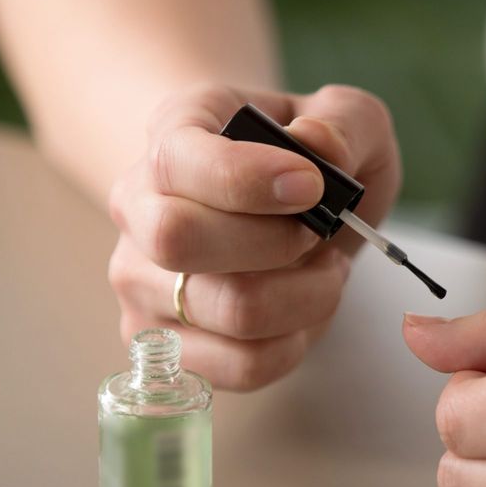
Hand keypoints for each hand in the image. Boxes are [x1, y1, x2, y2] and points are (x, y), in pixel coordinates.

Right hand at [108, 83, 400, 389]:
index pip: (179, 161)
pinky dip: (296, 342)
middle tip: (319, 232)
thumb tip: (315, 146)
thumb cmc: (309, 163)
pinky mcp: (166, 345)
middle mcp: (138, 206)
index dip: (247, 180)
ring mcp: (141, 281)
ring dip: (306, 295)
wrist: (284, 211)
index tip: (312, 185)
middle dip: (277, 244)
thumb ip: (343, 121)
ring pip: (228, 311)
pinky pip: (241, 365)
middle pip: (180, 241)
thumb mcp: (347, 121)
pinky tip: (301, 308)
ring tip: (323, 269)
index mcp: (174, 131)